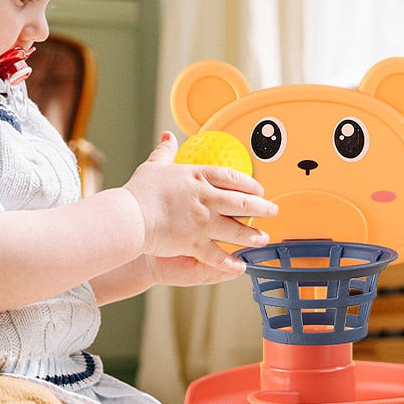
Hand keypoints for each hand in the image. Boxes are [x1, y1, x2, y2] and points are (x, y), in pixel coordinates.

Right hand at [124, 132, 276, 274]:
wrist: (131, 216)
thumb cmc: (139, 191)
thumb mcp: (153, 166)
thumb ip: (165, 152)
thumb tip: (168, 136)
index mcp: (198, 177)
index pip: (231, 178)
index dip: (249, 184)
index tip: (259, 189)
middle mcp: (206, 199)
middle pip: (242, 203)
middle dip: (262, 208)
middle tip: (272, 211)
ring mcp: (203, 222)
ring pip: (236, 231)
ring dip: (252, 236)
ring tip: (263, 239)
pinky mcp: (195, 243)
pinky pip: (217, 256)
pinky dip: (230, 263)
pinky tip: (241, 267)